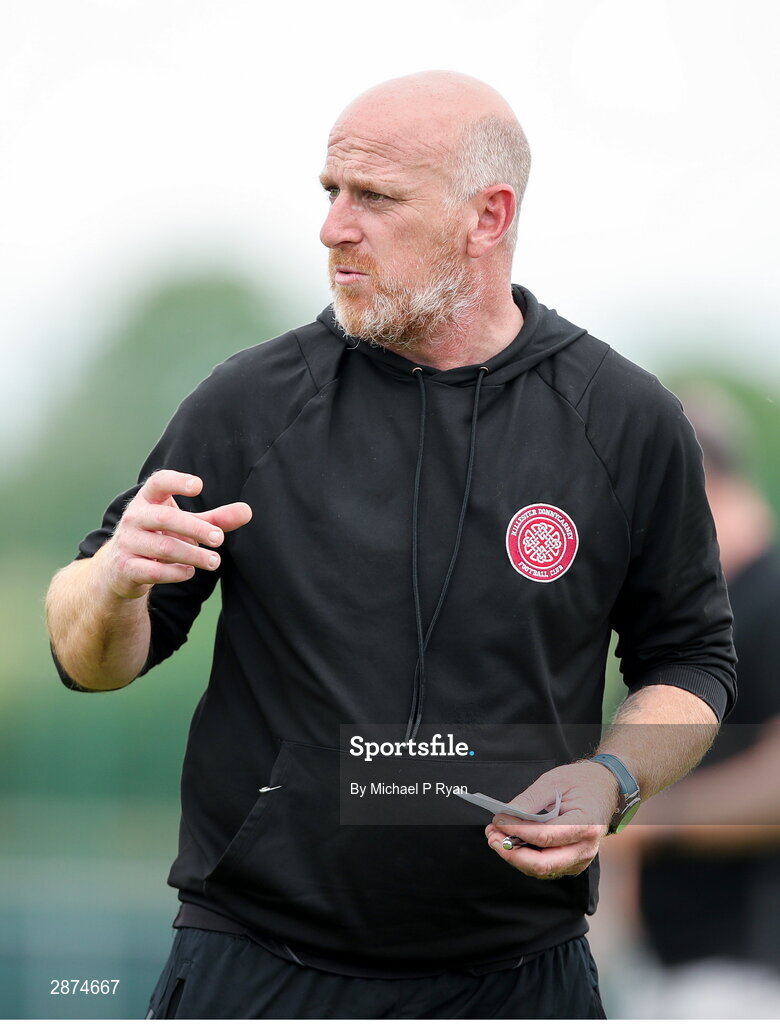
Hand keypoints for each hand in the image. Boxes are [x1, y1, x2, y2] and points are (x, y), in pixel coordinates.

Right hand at [100, 470, 251, 599]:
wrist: (119, 568)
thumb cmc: (160, 537)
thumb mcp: (186, 525)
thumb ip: (215, 519)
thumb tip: (248, 511)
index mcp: (148, 500)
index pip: (159, 483)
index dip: (177, 482)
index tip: (199, 486)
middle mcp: (134, 517)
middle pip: (166, 518)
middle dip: (195, 528)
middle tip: (219, 539)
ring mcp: (127, 543)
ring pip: (163, 547)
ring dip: (192, 554)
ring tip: (214, 561)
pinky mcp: (126, 568)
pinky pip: (152, 571)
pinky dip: (174, 572)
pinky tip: (190, 572)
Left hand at [485, 760, 619, 878]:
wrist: (606, 788)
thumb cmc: (582, 782)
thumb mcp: (554, 781)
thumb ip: (529, 800)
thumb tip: (505, 816)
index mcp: (586, 824)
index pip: (545, 837)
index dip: (517, 831)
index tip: (497, 821)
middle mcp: (585, 848)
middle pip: (543, 864)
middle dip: (512, 853)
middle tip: (492, 836)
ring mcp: (580, 859)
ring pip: (541, 870)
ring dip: (515, 857)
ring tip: (495, 837)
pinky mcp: (571, 862)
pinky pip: (545, 866)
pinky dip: (524, 857)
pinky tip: (510, 842)